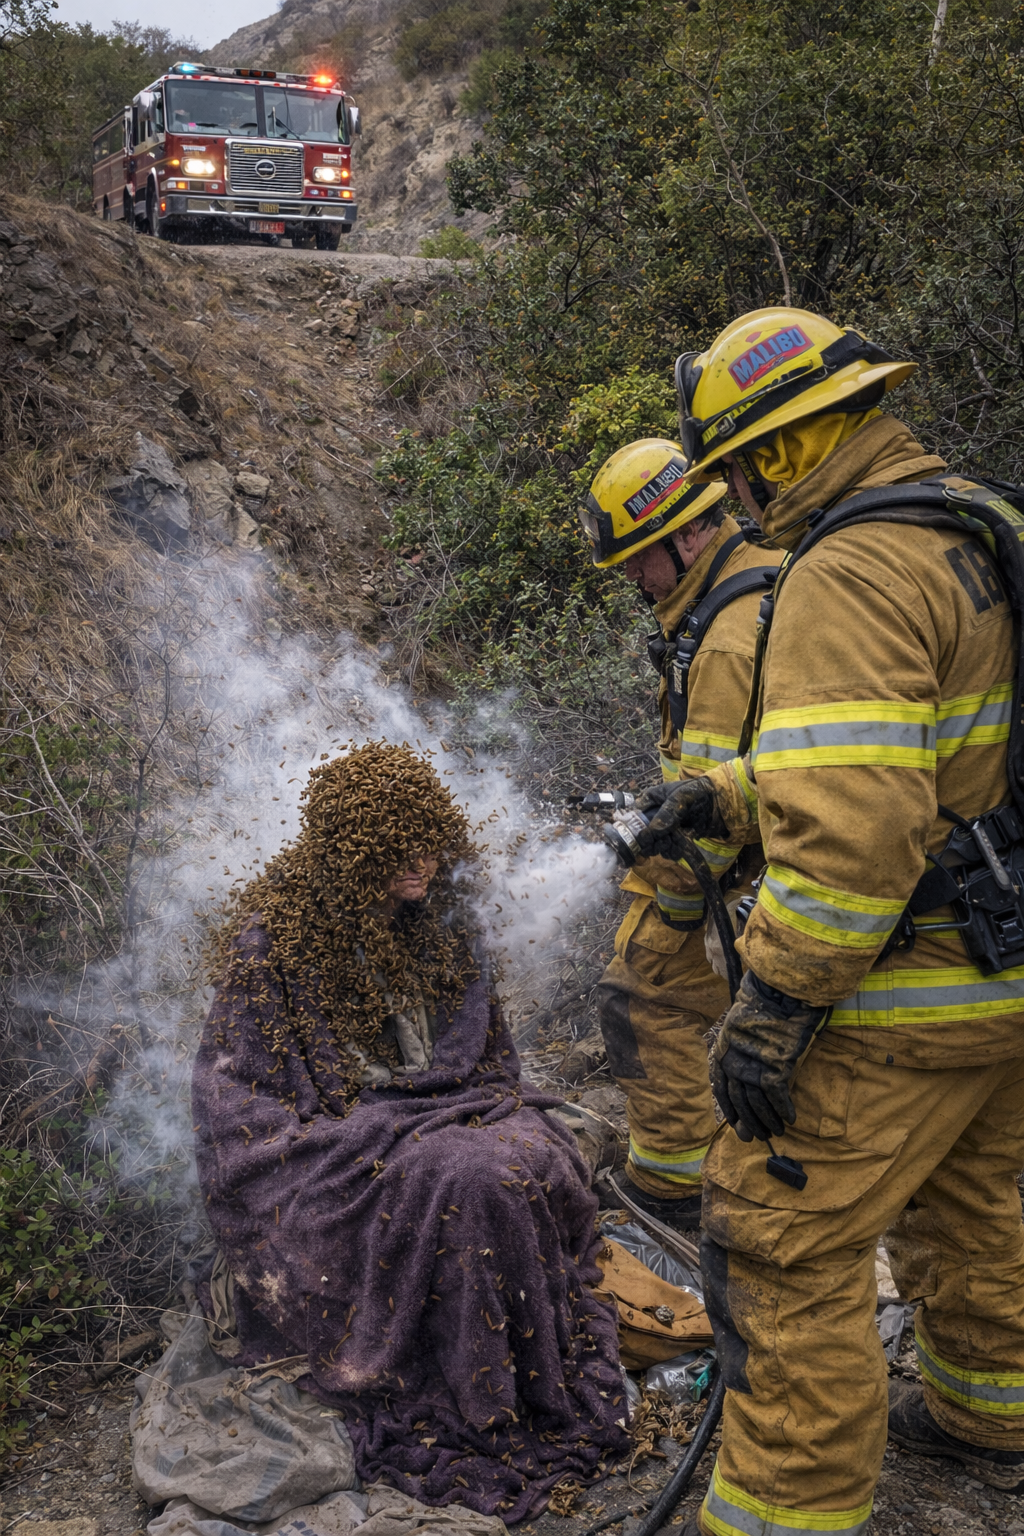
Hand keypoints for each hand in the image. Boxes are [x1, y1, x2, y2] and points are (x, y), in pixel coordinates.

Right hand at [631, 776, 728, 862]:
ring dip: (664, 847)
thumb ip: (666, 814)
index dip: (636, 829)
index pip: (634, 817)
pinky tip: (680, 847)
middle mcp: (655, 815)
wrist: (725, 804)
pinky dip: (672, 851)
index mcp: (651, 799)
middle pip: (642, 835)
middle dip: (652, 841)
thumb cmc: (701, 793)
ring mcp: (666, 828)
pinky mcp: (677, 838)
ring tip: (675, 842)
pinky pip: (667, 849)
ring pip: (655, 844)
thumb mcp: (681, 798)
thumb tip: (651, 832)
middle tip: (663, 840)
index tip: (644, 838)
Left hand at [711, 971, 828, 1142]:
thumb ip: (743, 1055)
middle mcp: (733, 1061)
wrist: (780, 993)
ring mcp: (752, 1066)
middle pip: (740, 1100)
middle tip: (759, 1137)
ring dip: (769, 1120)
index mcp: (721, 1051)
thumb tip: (747, 1080)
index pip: (721, 1089)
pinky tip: (790, 1118)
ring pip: (758, 1102)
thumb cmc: (764, 1008)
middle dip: (751, 1121)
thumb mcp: (743, 1030)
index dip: (730, 1110)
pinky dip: (784, 1110)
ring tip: (778, 1130)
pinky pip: (777, 1096)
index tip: (738, 1126)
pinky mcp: (773, 1068)